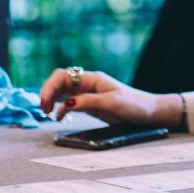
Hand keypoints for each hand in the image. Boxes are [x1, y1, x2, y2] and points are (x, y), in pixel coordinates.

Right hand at [36, 68, 182, 127]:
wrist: (149, 112)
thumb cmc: (135, 105)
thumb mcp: (112, 104)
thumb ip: (89, 102)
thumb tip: (66, 104)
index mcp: (93, 79)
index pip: (63, 76)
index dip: (50, 87)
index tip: (45, 104)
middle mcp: (88, 83)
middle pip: (59, 81)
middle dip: (47, 92)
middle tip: (44, 110)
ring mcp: (88, 92)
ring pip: (63, 91)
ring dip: (52, 99)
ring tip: (48, 113)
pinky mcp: (90, 103)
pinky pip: (70, 101)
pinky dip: (61, 107)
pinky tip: (60, 116)